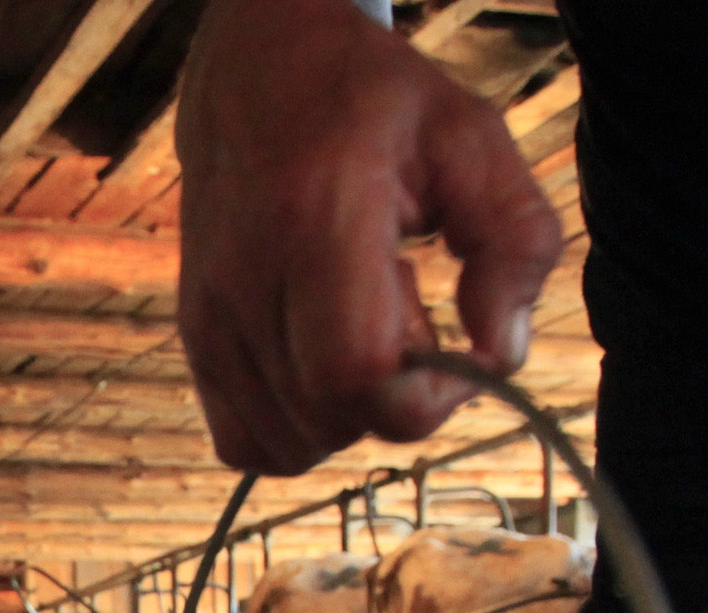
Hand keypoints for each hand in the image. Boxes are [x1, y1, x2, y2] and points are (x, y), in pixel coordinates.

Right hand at [175, 0, 564, 475]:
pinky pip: (248, 443)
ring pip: (294, 443)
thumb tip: (500, 356)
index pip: (357, 372)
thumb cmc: (370, 105)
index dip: (424, 394)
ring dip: (350, 411)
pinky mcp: (193, 343)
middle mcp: (246, 277)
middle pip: (333, 418)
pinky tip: (322, 364)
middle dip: (397, 396)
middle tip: (411, 314)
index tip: (458, 351)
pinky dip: (300, 429)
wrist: (255, 74)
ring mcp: (209, 318)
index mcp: (318, 217)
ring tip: (360, 323)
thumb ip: (514, 243)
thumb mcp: (471, 139)